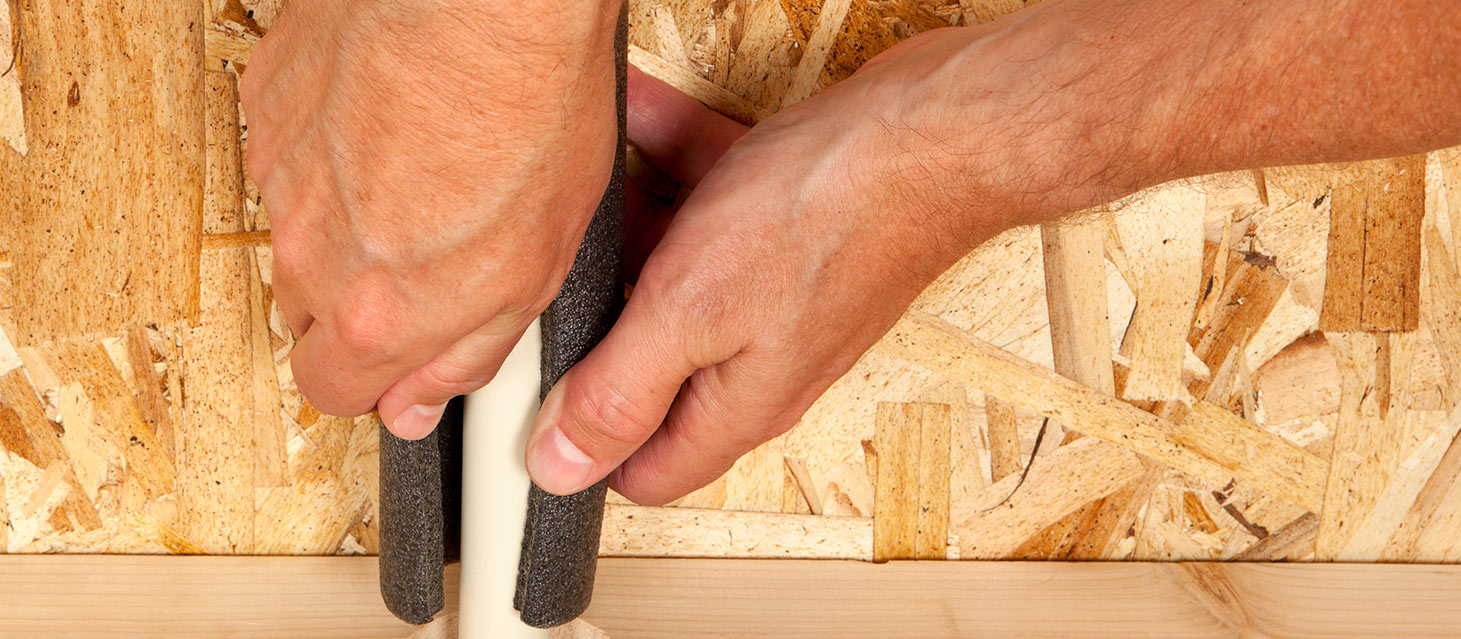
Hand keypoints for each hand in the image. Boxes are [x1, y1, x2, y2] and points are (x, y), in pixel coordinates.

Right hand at [242, 0, 622, 433]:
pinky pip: (287, 151)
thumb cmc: (527, 109)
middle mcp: (309, 252)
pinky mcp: (267, 101)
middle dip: (358, 299)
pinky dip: (326, 144)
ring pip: (297, 228)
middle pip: (307, 312)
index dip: (372, 379)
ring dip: (344, 214)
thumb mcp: (537, 267)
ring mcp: (279, 172)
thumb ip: (462, 353)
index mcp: (375, 313)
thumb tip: (417, 403)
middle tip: (423, 253)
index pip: (330, 392)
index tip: (400, 357)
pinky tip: (387, 116)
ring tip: (419, 166)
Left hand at [529, 19, 1139, 504]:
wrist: (935, 130)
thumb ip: (620, 392)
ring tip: (582, 185)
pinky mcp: (787, 225)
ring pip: (673, 272)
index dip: (581, 450)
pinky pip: (709, 202)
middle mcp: (757, 357)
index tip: (525, 403)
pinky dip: (668, 165)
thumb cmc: (829, 217)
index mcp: (735, 402)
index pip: (648, 469)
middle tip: (544, 276)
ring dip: (625, 226)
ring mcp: (773, 290)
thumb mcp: (689, 313)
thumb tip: (561, 467)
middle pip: (650, 367)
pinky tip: (634, 119)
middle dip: (592, 321)